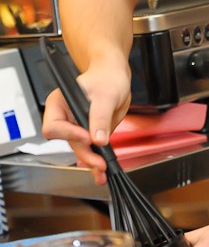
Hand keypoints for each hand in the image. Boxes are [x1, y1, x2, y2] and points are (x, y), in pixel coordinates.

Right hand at [42, 62, 130, 183]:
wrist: (116, 77)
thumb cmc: (106, 77)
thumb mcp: (105, 94)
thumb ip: (100, 116)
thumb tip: (98, 138)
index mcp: (60, 104)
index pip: (54, 126)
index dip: (69, 133)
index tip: (88, 136)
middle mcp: (66, 117)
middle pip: (68, 142)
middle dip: (84, 153)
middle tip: (99, 161)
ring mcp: (78, 127)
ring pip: (80, 149)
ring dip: (91, 161)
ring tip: (102, 168)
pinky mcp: (91, 133)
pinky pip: (91, 150)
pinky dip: (96, 160)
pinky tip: (101, 169)